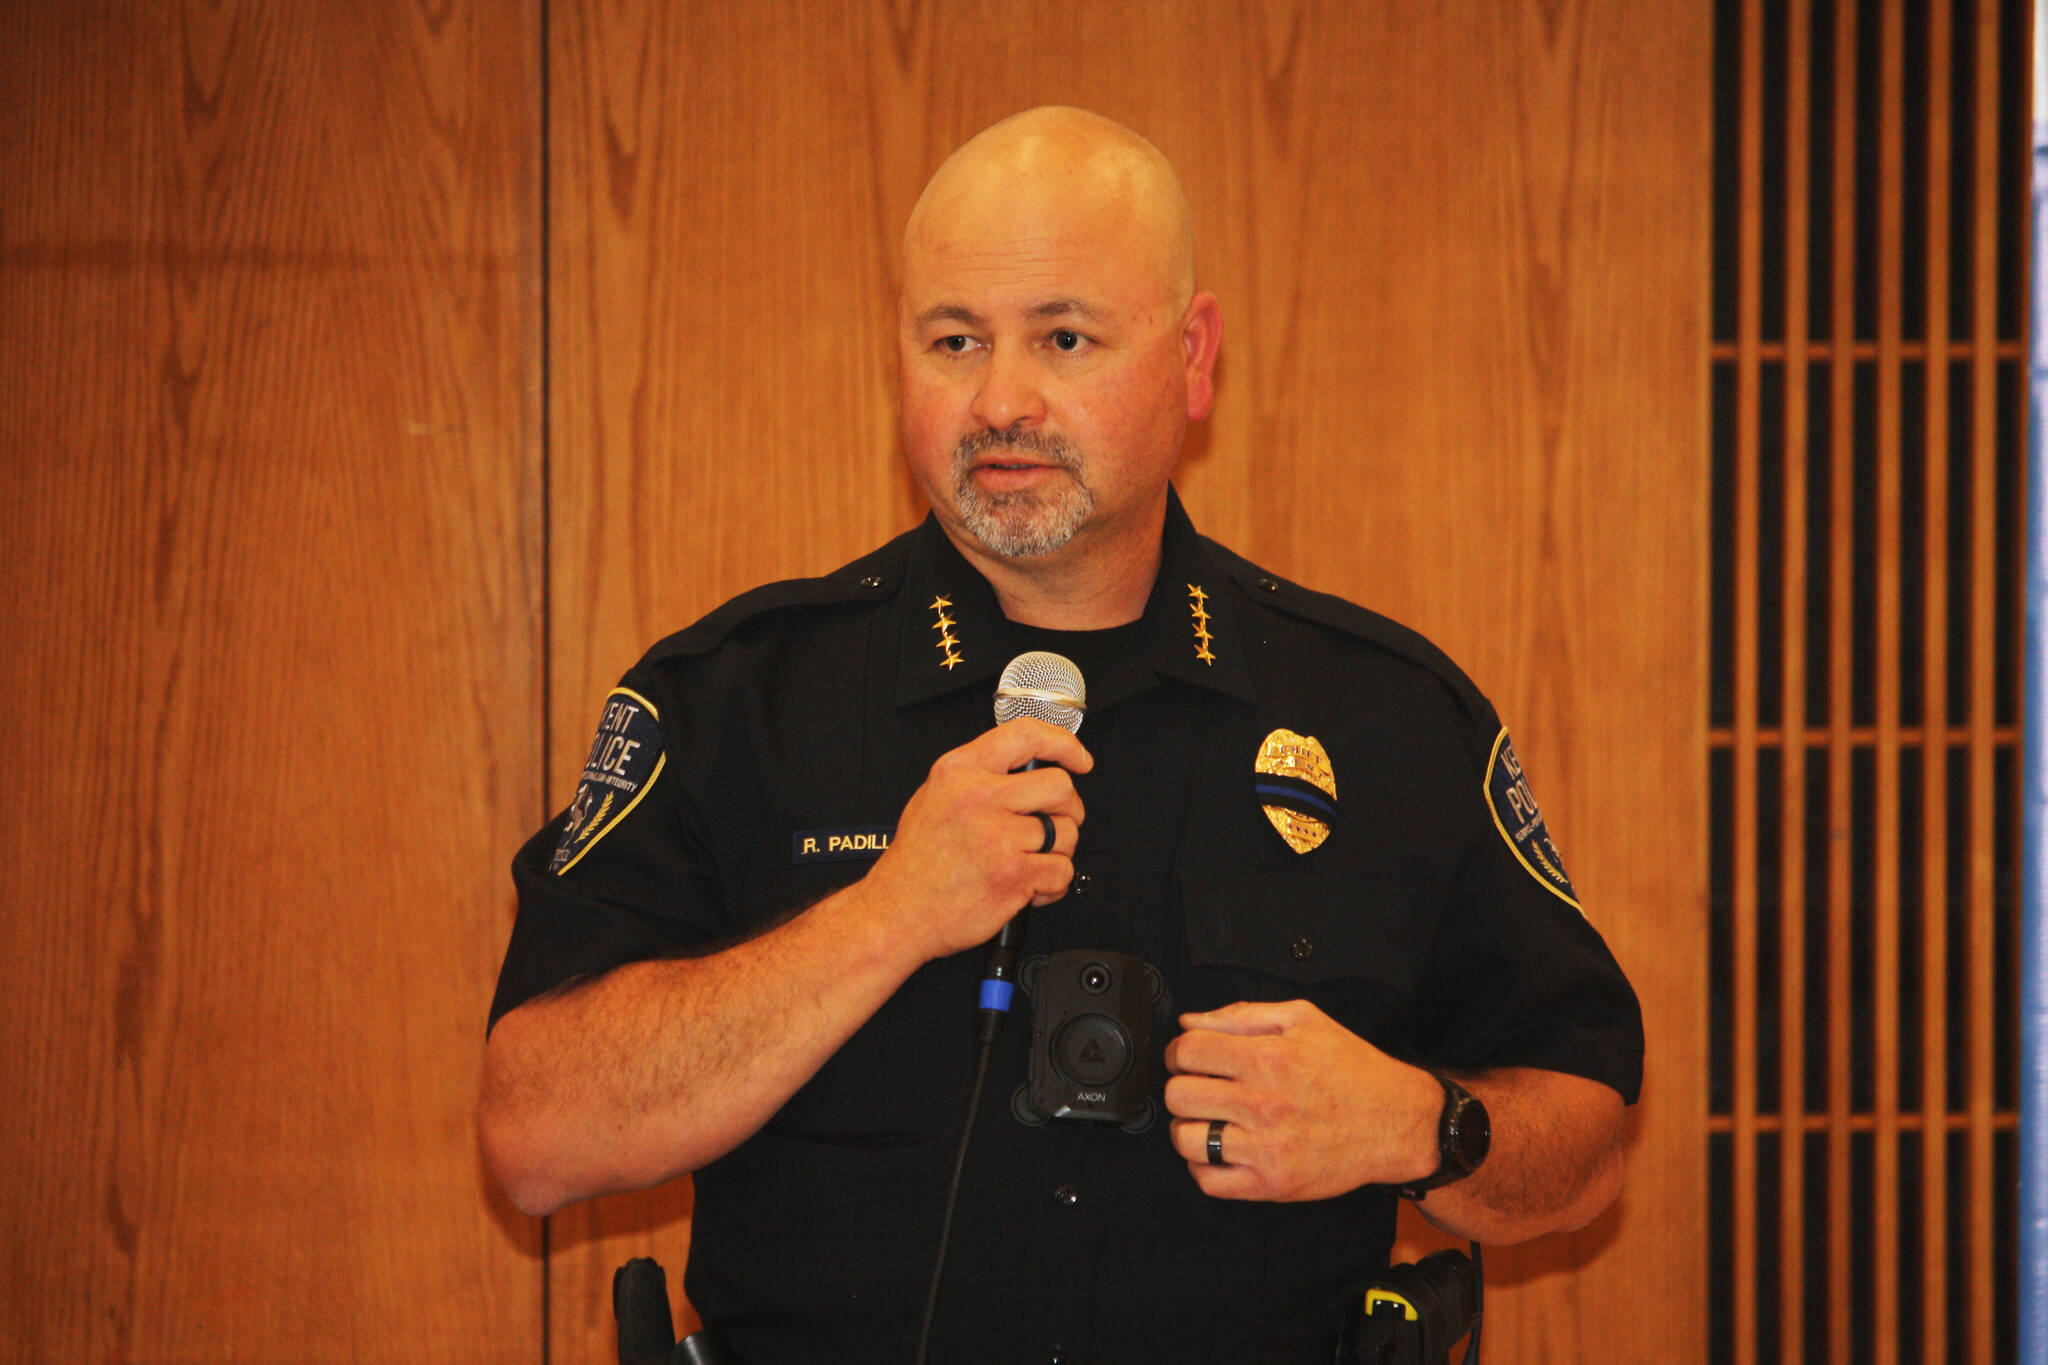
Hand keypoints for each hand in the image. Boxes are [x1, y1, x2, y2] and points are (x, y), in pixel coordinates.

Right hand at [856, 717, 1091, 962]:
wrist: (897, 912)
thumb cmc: (916, 862)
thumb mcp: (935, 797)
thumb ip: (980, 777)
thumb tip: (1031, 769)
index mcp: (959, 771)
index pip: (1027, 735)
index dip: (1064, 744)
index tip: (1079, 759)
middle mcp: (978, 798)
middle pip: (1059, 787)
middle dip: (1068, 809)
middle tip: (1053, 825)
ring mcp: (996, 837)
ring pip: (1066, 832)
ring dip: (1058, 851)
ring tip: (1029, 861)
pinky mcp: (1012, 875)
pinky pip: (1061, 870)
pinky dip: (1052, 884)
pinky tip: (1028, 886)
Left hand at [1163, 999, 1440, 1201]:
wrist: (1397, 1121)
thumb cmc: (1352, 1069)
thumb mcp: (1304, 1020)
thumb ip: (1242, 1014)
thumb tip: (1191, 1023)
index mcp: (1268, 1058)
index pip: (1188, 1052)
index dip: (1179, 1052)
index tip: (1189, 1058)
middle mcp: (1264, 1103)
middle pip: (1179, 1095)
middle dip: (1182, 1087)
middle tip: (1200, 1088)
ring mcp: (1266, 1147)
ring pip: (1186, 1140)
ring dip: (1188, 1128)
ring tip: (1208, 1120)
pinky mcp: (1272, 1183)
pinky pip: (1208, 1181)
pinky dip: (1203, 1166)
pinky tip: (1220, 1150)